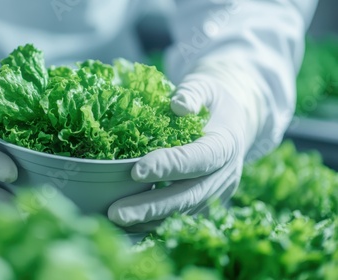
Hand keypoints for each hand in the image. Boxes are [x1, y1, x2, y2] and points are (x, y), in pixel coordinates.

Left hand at [108, 61, 262, 231]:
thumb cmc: (213, 101)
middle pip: (188, 196)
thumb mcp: (206, 86)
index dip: (169, 166)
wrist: (236, 121)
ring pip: (183, 213)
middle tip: (116, 213)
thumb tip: (177, 105)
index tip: (136, 171)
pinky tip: (128, 226)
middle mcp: (225, 174)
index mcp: (225, 144)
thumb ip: (193, 92)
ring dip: (149, 221)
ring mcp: (217, 193)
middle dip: (151, 207)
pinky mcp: (207, 202)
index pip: (197, 159)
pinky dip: (155, 223)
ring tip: (116, 222)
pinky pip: (181, 217)